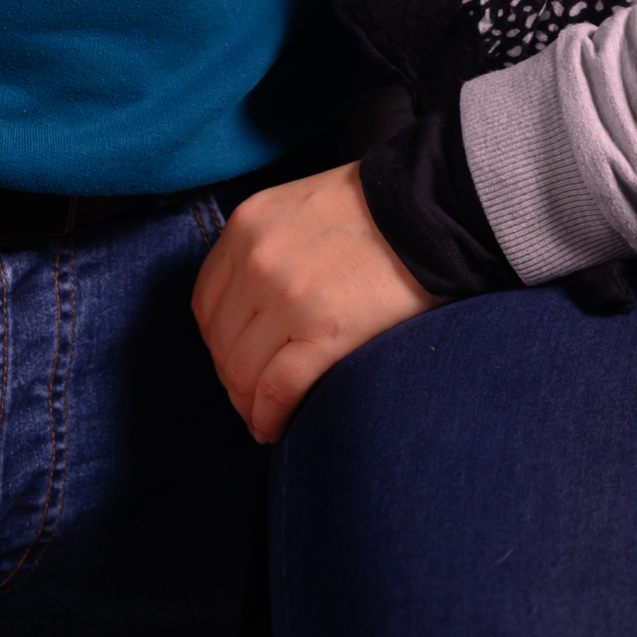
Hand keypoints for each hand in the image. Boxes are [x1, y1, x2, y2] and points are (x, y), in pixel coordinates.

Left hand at [191, 160, 438, 443]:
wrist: (430, 208)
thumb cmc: (372, 210)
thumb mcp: (297, 210)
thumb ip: (263, 248)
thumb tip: (246, 314)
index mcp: (247, 226)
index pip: (206, 306)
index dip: (219, 344)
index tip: (238, 361)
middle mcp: (257, 260)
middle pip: (221, 345)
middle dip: (234, 380)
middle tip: (254, 399)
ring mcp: (287, 298)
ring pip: (242, 375)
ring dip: (249, 407)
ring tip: (266, 417)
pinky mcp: (324, 333)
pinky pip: (275, 392)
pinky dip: (270, 419)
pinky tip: (277, 428)